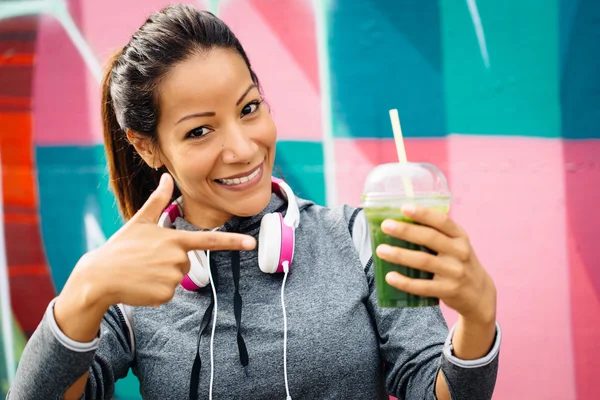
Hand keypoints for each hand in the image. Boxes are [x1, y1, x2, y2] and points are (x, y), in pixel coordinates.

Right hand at [69, 173, 255, 308]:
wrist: (99, 276)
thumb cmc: (121, 247)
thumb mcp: (140, 221)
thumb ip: (158, 200)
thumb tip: (166, 177)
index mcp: (174, 239)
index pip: (210, 241)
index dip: (233, 242)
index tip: (252, 244)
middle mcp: (177, 257)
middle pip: (186, 263)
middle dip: (169, 263)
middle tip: (146, 261)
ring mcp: (171, 277)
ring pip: (177, 279)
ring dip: (161, 278)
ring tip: (141, 272)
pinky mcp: (164, 294)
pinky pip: (168, 294)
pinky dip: (156, 292)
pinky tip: (141, 285)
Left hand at [375, 205, 495, 324]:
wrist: (479, 294)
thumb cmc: (458, 263)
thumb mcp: (456, 245)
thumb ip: (436, 234)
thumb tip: (400, 222)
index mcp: (460, 236)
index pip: (442, 221)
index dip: (423, 214)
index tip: (404, 207)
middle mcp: (460, 252)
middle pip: (430, 238)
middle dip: (406, 231)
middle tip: (385, 226)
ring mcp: (455, 272)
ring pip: (424, 261)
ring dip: (400, 255)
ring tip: (381, 250)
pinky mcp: (449, 290)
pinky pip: (423, 286)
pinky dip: (405, 282)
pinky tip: (390, 277)